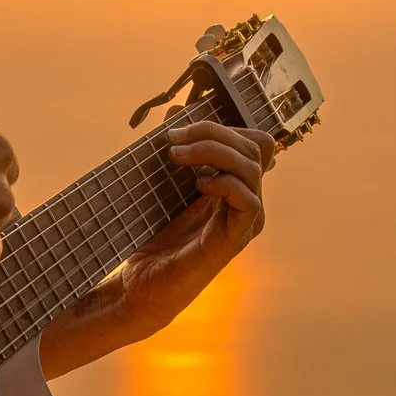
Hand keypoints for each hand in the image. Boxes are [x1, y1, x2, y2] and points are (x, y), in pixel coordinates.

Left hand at [40, 118, 276, 378]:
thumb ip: (177, 148)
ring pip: (252, 166)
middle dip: (212, 132)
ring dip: (212, 151)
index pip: (254, 141)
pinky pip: (249, 200)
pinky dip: (224, 183)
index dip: (222, 125)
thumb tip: (177, 110)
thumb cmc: (154, 237)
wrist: (140, 285)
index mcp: (236, 185)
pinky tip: (198, 186)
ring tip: (177, 157)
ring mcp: (244, 221)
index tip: (179, 127)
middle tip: (173, 140)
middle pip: (255, 146)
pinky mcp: (233, 240)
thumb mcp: (164, 183)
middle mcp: (248, 201)